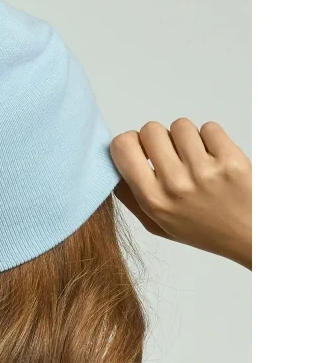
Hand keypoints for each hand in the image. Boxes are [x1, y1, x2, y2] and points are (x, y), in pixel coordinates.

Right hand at [110, 119, 251, 268]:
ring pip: (180, 125)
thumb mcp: (157, 224)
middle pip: (151, 129)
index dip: (130, 143)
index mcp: (152, 200)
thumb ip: (131, 196)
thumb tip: (112, 163)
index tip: (141, 151)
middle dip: (159, 138)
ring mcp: (204, 171)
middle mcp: (175, 185)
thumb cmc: (203, 229)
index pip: (123, 146)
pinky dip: (211, 138)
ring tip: (196, 159)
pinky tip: (215, 159)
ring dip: (186, 137)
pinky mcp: (231, 160)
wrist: (250, 237)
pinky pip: (209, 127)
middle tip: (171, 155)